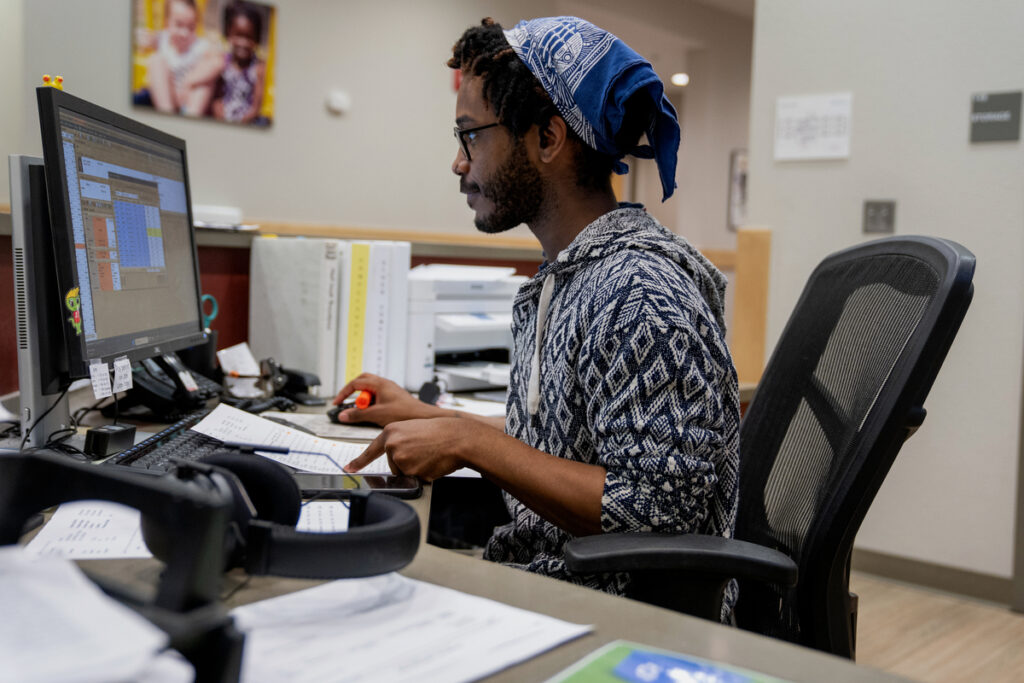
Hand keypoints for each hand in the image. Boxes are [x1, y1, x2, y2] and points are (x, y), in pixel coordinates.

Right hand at [332, 373, 449, 425]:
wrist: (422, 417)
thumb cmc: (405, 412)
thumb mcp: (377, 415)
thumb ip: (358, 415)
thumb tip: (344, 415)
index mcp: (379, 384)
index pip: (355, 383)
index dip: (344, 393)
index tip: (337, 402)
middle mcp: (384, 384)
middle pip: (362, 382)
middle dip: (352, 393)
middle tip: (346, 403)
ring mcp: (389, 390)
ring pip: (370, 390)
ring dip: (363, 401)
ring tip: (364, 413)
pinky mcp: (392, 398)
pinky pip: (377, 397)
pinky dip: (371, 405)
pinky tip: (373, 415)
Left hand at [344, 417, 473, 480]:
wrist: (457, 438)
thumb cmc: (441, 432)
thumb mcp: (413, 428)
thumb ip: (399, 440)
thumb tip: (395, 457)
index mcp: (391, 431)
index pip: (371, 450)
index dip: (359, 461)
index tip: (348, 468)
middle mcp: (392, 445)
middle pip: (394, 464)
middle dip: (408, 463)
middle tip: (423, 451)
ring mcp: (400, 459)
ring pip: (405, 473)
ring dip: (416, 469)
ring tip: (429, 454)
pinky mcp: (411, 471)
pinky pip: (415, 479)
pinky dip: (424, 474)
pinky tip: (432, 462)